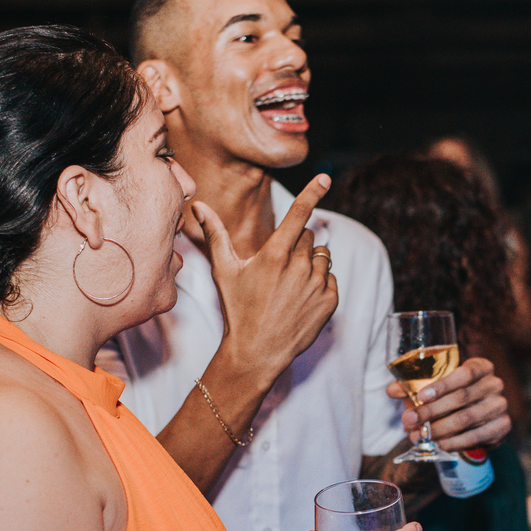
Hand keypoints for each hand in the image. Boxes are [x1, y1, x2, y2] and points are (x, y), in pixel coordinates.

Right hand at [192, 175, 338, 387]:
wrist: (257, 352)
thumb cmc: (238, 309)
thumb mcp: (224, 270)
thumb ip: (216, 234)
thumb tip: (199, 205)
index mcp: (274, 254)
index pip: (299, 214)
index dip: (312, 192)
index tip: (325, 178)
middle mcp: (299, 266)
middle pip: (309, 237)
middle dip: (297, 245)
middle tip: (278, 268)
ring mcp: (317, 284)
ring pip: (322, 258)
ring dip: (310, 264)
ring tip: (289, 286)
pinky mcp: (330, 301)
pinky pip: (331, 279)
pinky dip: (320, 284)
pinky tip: (301, 299)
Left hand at [389, 357, 510, 450]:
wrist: (475, 415)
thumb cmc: (451, 395)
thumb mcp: (434, 386)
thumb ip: (412, 387)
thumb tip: (391, 390)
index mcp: (481, 366)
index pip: (464, 373)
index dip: (442, 385)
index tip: (421, 396)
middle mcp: (494, 384)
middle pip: (462, 398)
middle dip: (431, 411)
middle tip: (409, 421)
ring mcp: (500, 406)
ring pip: (466, 419)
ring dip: (439, 430)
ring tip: (418, 436)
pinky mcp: (503, 427)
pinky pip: (476, 436)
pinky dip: (454, 442)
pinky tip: (438, 444)